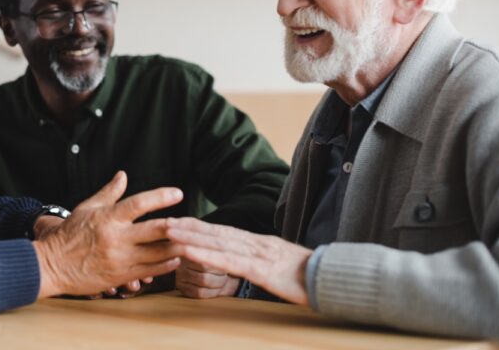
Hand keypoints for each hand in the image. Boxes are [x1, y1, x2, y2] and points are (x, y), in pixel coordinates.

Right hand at [33, 171, 182, 297]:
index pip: (139, 203)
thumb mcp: (87, 208)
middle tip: (193, 221)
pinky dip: (166, 265)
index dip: (161, 197)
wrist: (52, 265)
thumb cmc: (69, 234)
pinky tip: (176, 259)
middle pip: (156, 230)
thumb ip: (109, 192)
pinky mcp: (121, 276)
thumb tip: (123, 175)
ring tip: (191, 240)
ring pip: (158, 253)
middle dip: (177, 225)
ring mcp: (120, 259)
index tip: (178, 193)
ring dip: (177, 247)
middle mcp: (117, 238)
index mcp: (108, 218)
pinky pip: (150, 271)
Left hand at [167, 217, 311, 304]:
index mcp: (258, 243)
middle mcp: (255, 243)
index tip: (178, 221)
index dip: (199, 226)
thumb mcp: (280, 266)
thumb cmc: (308, 277)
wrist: (335, 278)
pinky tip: (189, 252)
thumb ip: (262, 262)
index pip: (223, 232)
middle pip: (215, 233)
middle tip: (163, 222)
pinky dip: (206, 255)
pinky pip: (229, 261)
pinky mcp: (261, 269)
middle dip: (188, 227)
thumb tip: (247, 263)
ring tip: (169, 232)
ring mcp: (258, 254)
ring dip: (191, 237)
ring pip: (218, 243)